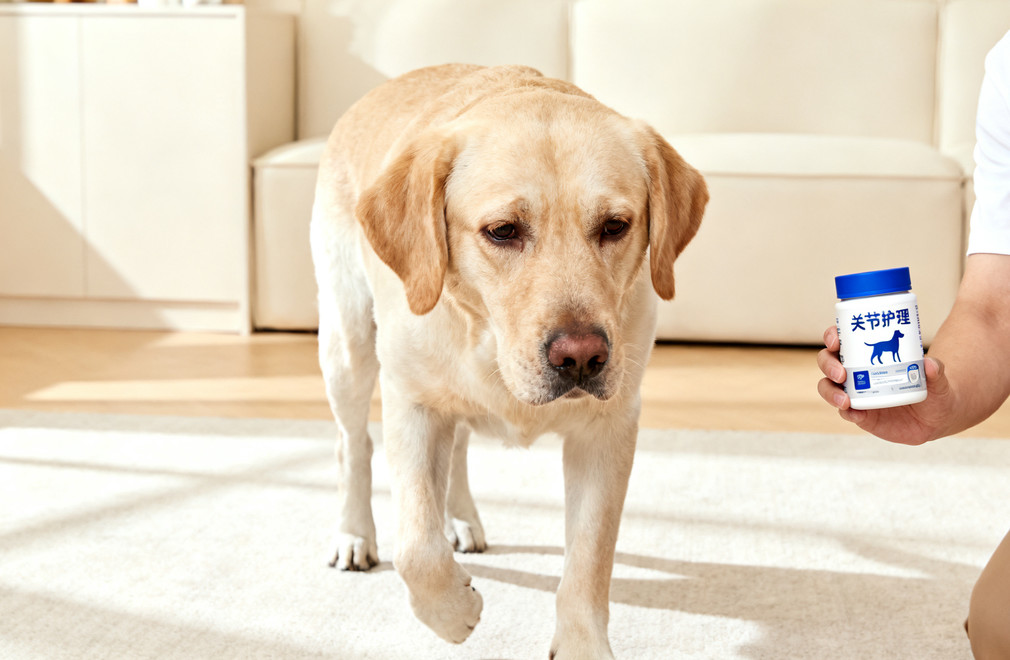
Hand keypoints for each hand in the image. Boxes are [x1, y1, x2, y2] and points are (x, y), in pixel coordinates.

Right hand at [817, 325, 954, 444]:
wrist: (936, 418)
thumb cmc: (934, 390)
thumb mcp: (938, 379)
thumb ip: (936, 371)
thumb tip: (929, 364)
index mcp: (869, 354)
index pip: (844, 340)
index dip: (833, 337)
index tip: (836, 341)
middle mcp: (857, 371)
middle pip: (828, 362)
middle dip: (828, 365)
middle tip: (842, 374)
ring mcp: (856, 393)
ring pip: (829, 387)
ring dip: (830, 392)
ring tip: (845, 400)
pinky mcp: (861, 415)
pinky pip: (846, 413)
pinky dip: (847, 413)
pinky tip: (855, 414)